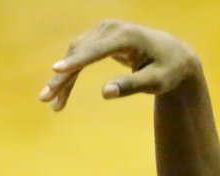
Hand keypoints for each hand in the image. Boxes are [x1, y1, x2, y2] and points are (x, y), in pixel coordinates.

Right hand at [38, 20, 199, 111]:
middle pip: (79, 52)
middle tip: (45, 99)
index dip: (77, 61)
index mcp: (127, 37)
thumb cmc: (168, 70)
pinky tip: (62, 94)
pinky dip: (70, 74)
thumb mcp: (156, 82)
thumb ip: (132, 86)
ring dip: (62, 79)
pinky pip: (78, 55)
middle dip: (62, 77)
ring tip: (53, 104)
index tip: (57, 70)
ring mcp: (103, 30)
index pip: (97, 50)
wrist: (174, 55)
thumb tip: (106, 93)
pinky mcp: (98, 37)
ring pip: (74, 54)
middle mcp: (111, 28)